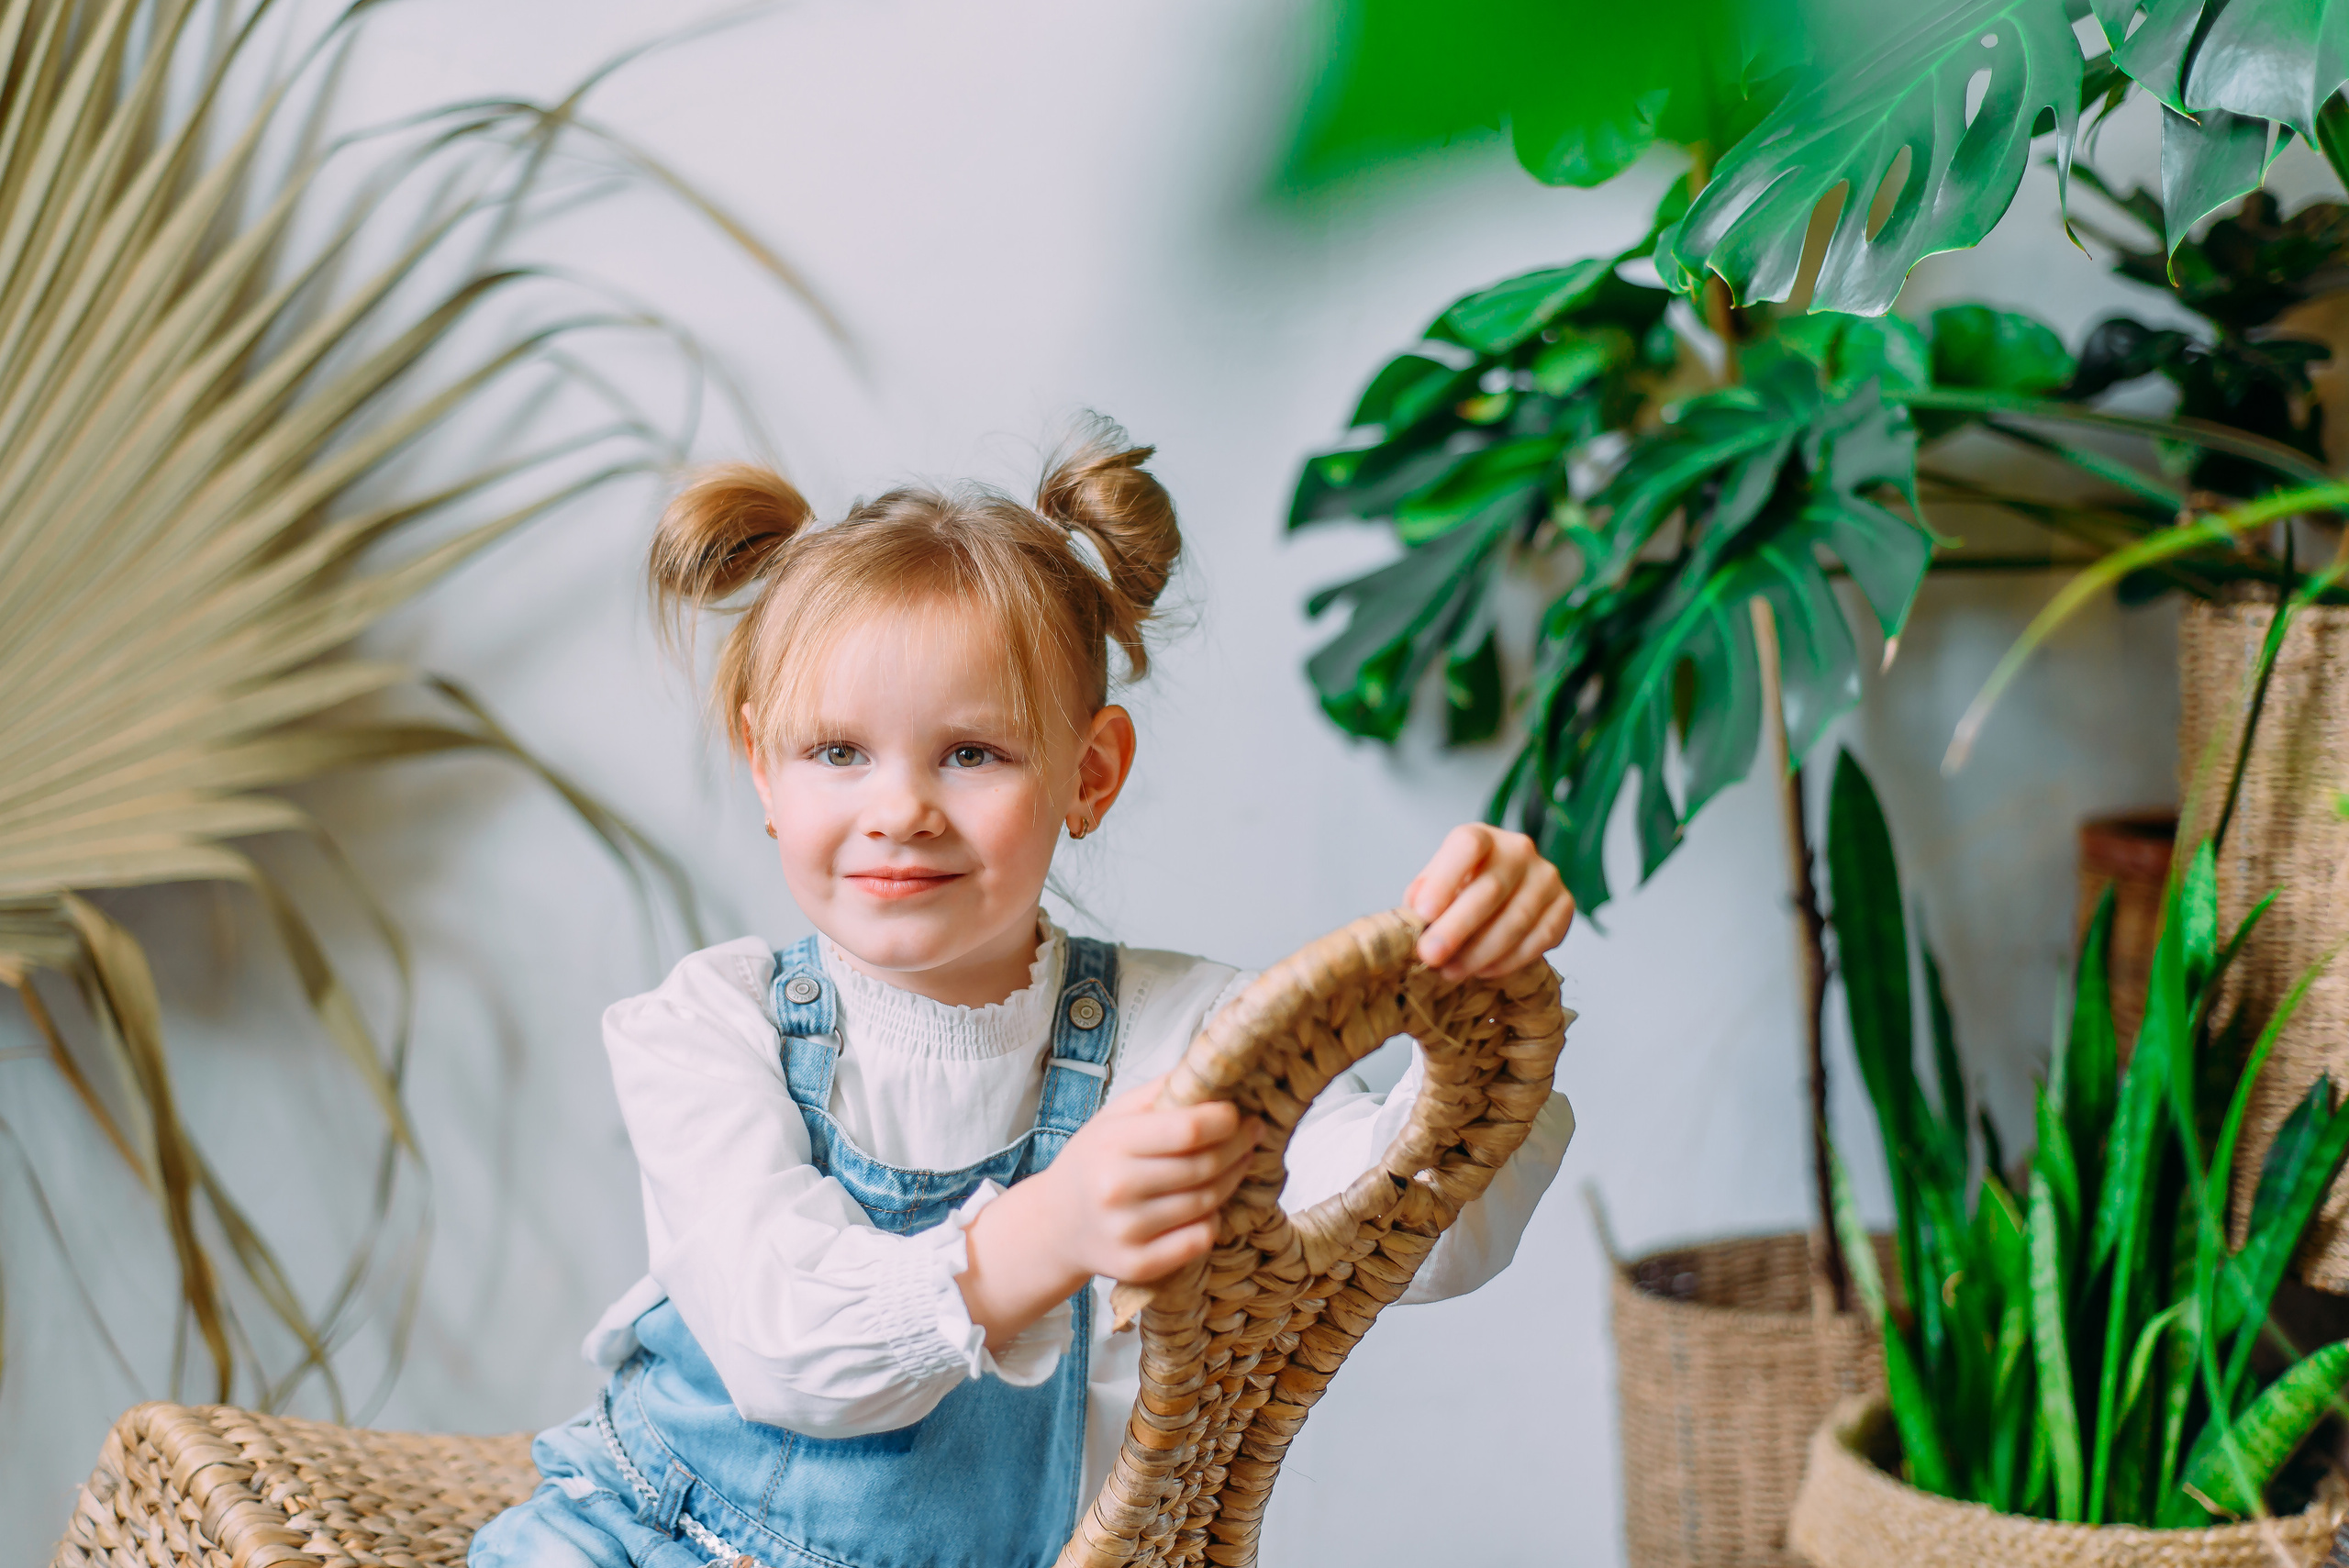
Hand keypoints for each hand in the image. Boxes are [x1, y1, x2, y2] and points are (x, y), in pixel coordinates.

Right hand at [957, 1076, 1258, 1348]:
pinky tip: (1210, 1204)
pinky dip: (1213, 1220)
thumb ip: (1162, 1090)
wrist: (1054, 1224)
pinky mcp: (1137, 1265)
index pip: (1188, 1130)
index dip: (1225, 1120)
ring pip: (1207, 1203)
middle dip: (1239, 1147)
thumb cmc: (1093, 1160)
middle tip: (1252, 1135)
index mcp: (1112, 1144)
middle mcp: (1116, 1189)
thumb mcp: (1114, 1115)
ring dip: (1232, 1180)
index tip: (1239, 1114)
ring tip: (1237, 1163)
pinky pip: (1199, 1240)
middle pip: (1204, 1167)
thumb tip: (1213, 1067)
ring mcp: (1126, 1231)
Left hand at [1405, 823, 1575, 981]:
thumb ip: (1422, 897)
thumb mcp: (1435, 883)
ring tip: (1452, 972)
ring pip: (1516, 919)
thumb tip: (1416, 921)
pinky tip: (1485, 971)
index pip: (1467, 847)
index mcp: (1482, 837)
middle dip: (1456, 928)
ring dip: (1481, 952)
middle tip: (1431, 956)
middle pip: (1490, 890)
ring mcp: (1547, 876)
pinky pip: (1541, 938)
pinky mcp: (1565, 904)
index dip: (1445, 881)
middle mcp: (1519, 850)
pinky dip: (1511, 960)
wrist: (1503, 892)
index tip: (1423, 915)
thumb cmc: (1461, 887)